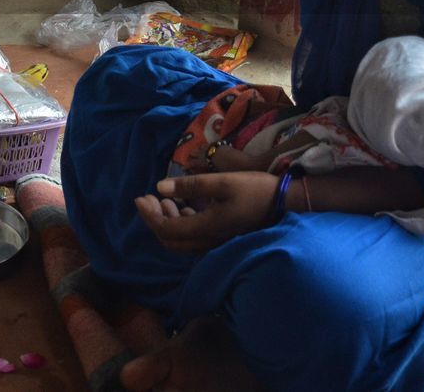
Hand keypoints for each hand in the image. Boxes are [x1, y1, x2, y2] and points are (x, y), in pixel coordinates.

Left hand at [134, 172, 278, 253]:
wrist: (284, 203)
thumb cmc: (254, 189)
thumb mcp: (221, 182)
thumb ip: (190, 185)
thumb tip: (159, 188)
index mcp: (205, 228)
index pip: (166, 229)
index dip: (148, 215)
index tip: (139, 197)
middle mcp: (207, 240)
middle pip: (169, 239)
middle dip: (154, 219)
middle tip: (146, 197)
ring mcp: (215, 241)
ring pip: (180, 239)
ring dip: (167, 220)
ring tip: (162, 198)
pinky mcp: (221, 236)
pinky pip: (193, 235)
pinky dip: (181, 221)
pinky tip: (182, 204)